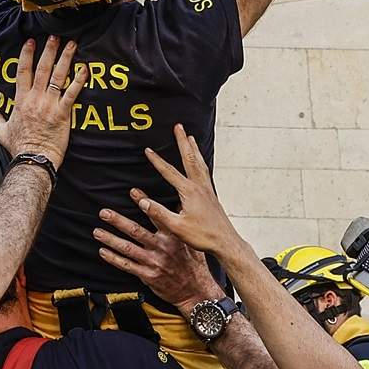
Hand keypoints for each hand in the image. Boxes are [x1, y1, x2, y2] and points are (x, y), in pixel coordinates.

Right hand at [0, 37, 86, 168]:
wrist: (34, 159)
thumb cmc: (20, 148)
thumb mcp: (2, 132)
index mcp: (21, 101)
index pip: (23, 71)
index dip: (26, 55)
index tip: (30, 42)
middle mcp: (35, 99)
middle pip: (43, 68)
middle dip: (49, 50)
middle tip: (54, 37)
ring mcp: (50, 104)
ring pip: (58, 76)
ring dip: (65, 59)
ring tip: (71, 45)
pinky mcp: (63, 113)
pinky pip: (72, 93)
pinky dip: (79, 80)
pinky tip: (84, 69)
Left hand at [94, 207, 223, 312]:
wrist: (196, 291)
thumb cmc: (195, 265)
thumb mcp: (193, 242)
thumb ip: (182, 226)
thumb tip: (179, 206)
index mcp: (173, 236)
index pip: (156, 216)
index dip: (144, 202)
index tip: (133, 192)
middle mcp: (162, 247)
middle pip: (135, 231)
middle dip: (118, 221)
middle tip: (104, 213)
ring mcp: (153, 262)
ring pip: (127, 248)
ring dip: (110, 239)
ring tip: (97, 231)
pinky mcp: (148, 275)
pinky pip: (127, 265)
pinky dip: (113, 258)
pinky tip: (103, 252)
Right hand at [130, 125, 245, 258]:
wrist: (225, 242)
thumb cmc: (203, 236)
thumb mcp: (177, 227)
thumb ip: (159, 213)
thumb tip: (143, 201)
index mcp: (189, 192)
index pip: (169, 172)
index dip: (157, 161)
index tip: (148, 150)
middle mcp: (200, 186)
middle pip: (189, 158)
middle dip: (182, 141)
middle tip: (179, 127)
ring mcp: (207, 189)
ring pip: (199, 163)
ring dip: (193, 149)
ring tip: (191, 137)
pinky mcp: (211, 195)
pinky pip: (204, 171)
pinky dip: (200, 161)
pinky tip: (199, 163)